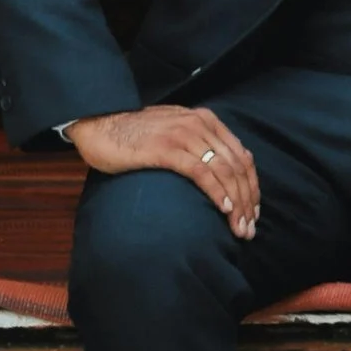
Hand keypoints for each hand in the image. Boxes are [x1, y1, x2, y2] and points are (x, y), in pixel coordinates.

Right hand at [66, 103, 259, 238]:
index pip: (242, 157)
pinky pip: (201, 172)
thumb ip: (197, 146)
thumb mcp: (174, 133)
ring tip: (239, 228)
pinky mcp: (167, 148)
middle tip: (248, 229)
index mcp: (206, 120)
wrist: (99, 124)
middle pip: (238, 167)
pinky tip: (223, 209)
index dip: (252, 187)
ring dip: (236, 203)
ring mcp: (184, 135)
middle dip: (247, 201)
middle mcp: (200, 124)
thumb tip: (218, 177)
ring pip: (224, 171)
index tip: (252, 213)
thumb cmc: (134, 135)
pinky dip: (216, 191)